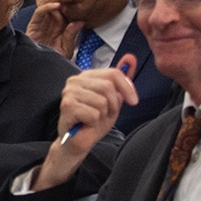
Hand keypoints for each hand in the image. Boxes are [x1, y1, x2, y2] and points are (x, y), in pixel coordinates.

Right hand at [25, 0, 81, 57]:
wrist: (40, 68)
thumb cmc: (53, 58)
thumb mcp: (67, 48)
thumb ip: (71, 35)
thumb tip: (80, 22)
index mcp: (60, 23)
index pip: (65, 6)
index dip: (72, 0)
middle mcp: (51, 20)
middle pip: (55, 1)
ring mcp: (42, 21)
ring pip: (46, 1)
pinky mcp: (34, 24)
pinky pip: (39, 11)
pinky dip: (47, 6)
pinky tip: (56, 5)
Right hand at [33, 65, 137, 191]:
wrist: (78, 142)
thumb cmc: (94, 121)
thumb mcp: (113, 99)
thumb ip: (121, 80)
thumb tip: (131, 57)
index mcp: (86, 76)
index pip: (113, 73)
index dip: (127, 87)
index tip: (133, 101)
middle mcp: (75, 81)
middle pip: (108, 86)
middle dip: (113, 104)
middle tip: (105, 114)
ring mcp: (69, 93)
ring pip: (101, 101)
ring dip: (103, 114)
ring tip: (93, 119)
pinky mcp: (67, 106)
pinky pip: (94, 113)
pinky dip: (94, 122)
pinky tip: (85, 124)